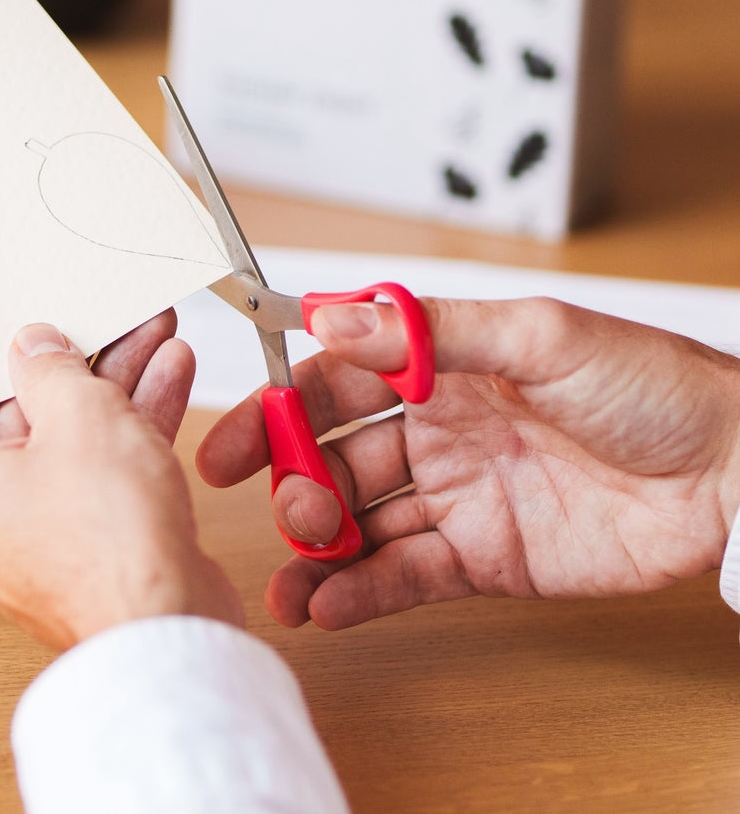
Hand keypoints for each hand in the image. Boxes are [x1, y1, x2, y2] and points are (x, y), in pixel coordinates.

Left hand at [0, 312, 243, 649]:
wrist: (168, 634)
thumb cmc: (104, 542)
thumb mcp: (79, 415)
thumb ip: (51, 368)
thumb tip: (34, 347)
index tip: (25, 314)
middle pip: (18, 411)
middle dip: (77, 361)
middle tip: (105, 318)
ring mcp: (23, 533)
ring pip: (65, 438)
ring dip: (114, 385)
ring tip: (152, 332)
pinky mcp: (75, 547)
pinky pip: (92, 471)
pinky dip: (127, 427)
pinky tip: (169, 373)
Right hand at [197, 297, 739, 630]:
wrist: (736, 473)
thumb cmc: (652, 384)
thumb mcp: (538, 337)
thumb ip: (429, 333)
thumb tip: (331, 317)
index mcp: (439, 365)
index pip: (335, 382)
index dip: (278, 407)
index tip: (233, 435)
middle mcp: (437, 429)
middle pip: (336, 455)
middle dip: (294, 482)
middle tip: (275, 510)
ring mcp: (457, 495)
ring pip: (363, 520)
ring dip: (318, 547)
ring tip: (290, 576)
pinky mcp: (485, 559)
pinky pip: (407, 575)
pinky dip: (361, 592)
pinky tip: (325, 606)